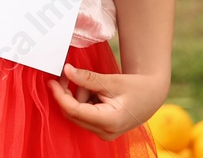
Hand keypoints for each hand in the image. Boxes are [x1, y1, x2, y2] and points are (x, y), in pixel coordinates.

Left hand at [46, 64, 167, 140]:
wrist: (151, 95)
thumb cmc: (136, 87)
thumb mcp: (112, 81)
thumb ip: (88, 78)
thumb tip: (66, 70)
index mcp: (109, 121)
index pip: (75, 111)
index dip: (60, 96)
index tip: (51, 81)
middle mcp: (105, 132)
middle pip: (73, 113)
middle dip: (67, 93)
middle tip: (65, 74)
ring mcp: (103, 132)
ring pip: (77, 113)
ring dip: (78, 96)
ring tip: (94, 84)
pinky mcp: (102, 129)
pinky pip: (84, 114)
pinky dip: (84, 101)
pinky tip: (96, 92)